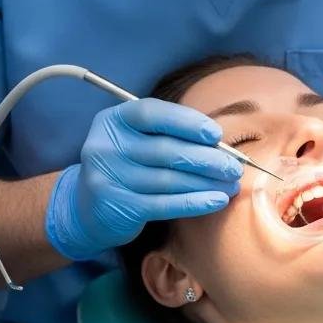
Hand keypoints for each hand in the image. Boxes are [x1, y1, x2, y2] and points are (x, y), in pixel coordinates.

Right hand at [45, 98, 241, 260]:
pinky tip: (216, 200)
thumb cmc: (126, 167)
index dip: (186, 122)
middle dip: (206, 158)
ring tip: (231, 184)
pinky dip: (194, 202)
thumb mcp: (135, 141)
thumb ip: (167, 134)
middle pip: (165, 150)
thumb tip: (219, 142)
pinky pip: (164, 204)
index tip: (215, 134)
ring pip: (168, 179)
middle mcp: (105, 146)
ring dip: (206, 182)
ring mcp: (108, 178)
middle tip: (234, 166)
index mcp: (112, 121)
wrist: (88, 208)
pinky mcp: (118, 206)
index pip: (151, 113)